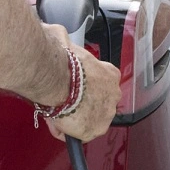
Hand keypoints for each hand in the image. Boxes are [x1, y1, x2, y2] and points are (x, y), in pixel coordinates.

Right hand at [42, 27, 121, 142]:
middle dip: (82, 104)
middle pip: (98, 104)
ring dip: (75, 118)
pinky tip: (56, 122)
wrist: (57, 77)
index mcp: (111, 74)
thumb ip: (66, 43)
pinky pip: (78, 135)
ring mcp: (106, 114)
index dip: (85, 87)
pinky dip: (65, 131)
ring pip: (89, 120)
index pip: (101, 84)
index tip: (73, 87)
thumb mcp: (67, 43)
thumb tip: (57, 34)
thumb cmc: (61, 60)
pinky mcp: (94, 130)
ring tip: (58, 111)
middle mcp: (114, 94)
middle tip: (63, 100)